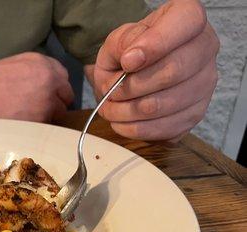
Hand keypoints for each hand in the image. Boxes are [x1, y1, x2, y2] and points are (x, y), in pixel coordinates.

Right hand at [0, 52, 73, 121]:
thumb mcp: (13, 64)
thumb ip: (35, 68)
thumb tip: (49, 79)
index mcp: (42, 63)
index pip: (63, 77)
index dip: (56, 87)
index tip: (47, 94)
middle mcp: (49, 80)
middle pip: (67, 95)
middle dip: (57, 101)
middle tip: (41, 108)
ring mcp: (47, 102)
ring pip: (59, 112)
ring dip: (50, 115)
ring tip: (31, 117)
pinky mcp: (41, 120)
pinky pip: (49, 125)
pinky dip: (41, 126)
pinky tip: (26, 124)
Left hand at [94, 0, 218, 140]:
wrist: (133, 73)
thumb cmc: (129, 52)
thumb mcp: (118, 40)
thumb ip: (124, 43)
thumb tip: (132, 59)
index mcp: (189, 18)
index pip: (187, 22)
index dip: (155, 45)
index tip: (127, 62)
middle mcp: (205, 48)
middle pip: (173, 72)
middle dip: (131, 87)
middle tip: (110, 92)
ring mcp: (205, 83)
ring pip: (166, 105)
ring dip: (128, 112)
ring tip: (110, 109)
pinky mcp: (196, 113)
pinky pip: (166, 128)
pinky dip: (136, 129)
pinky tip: (121, 122)